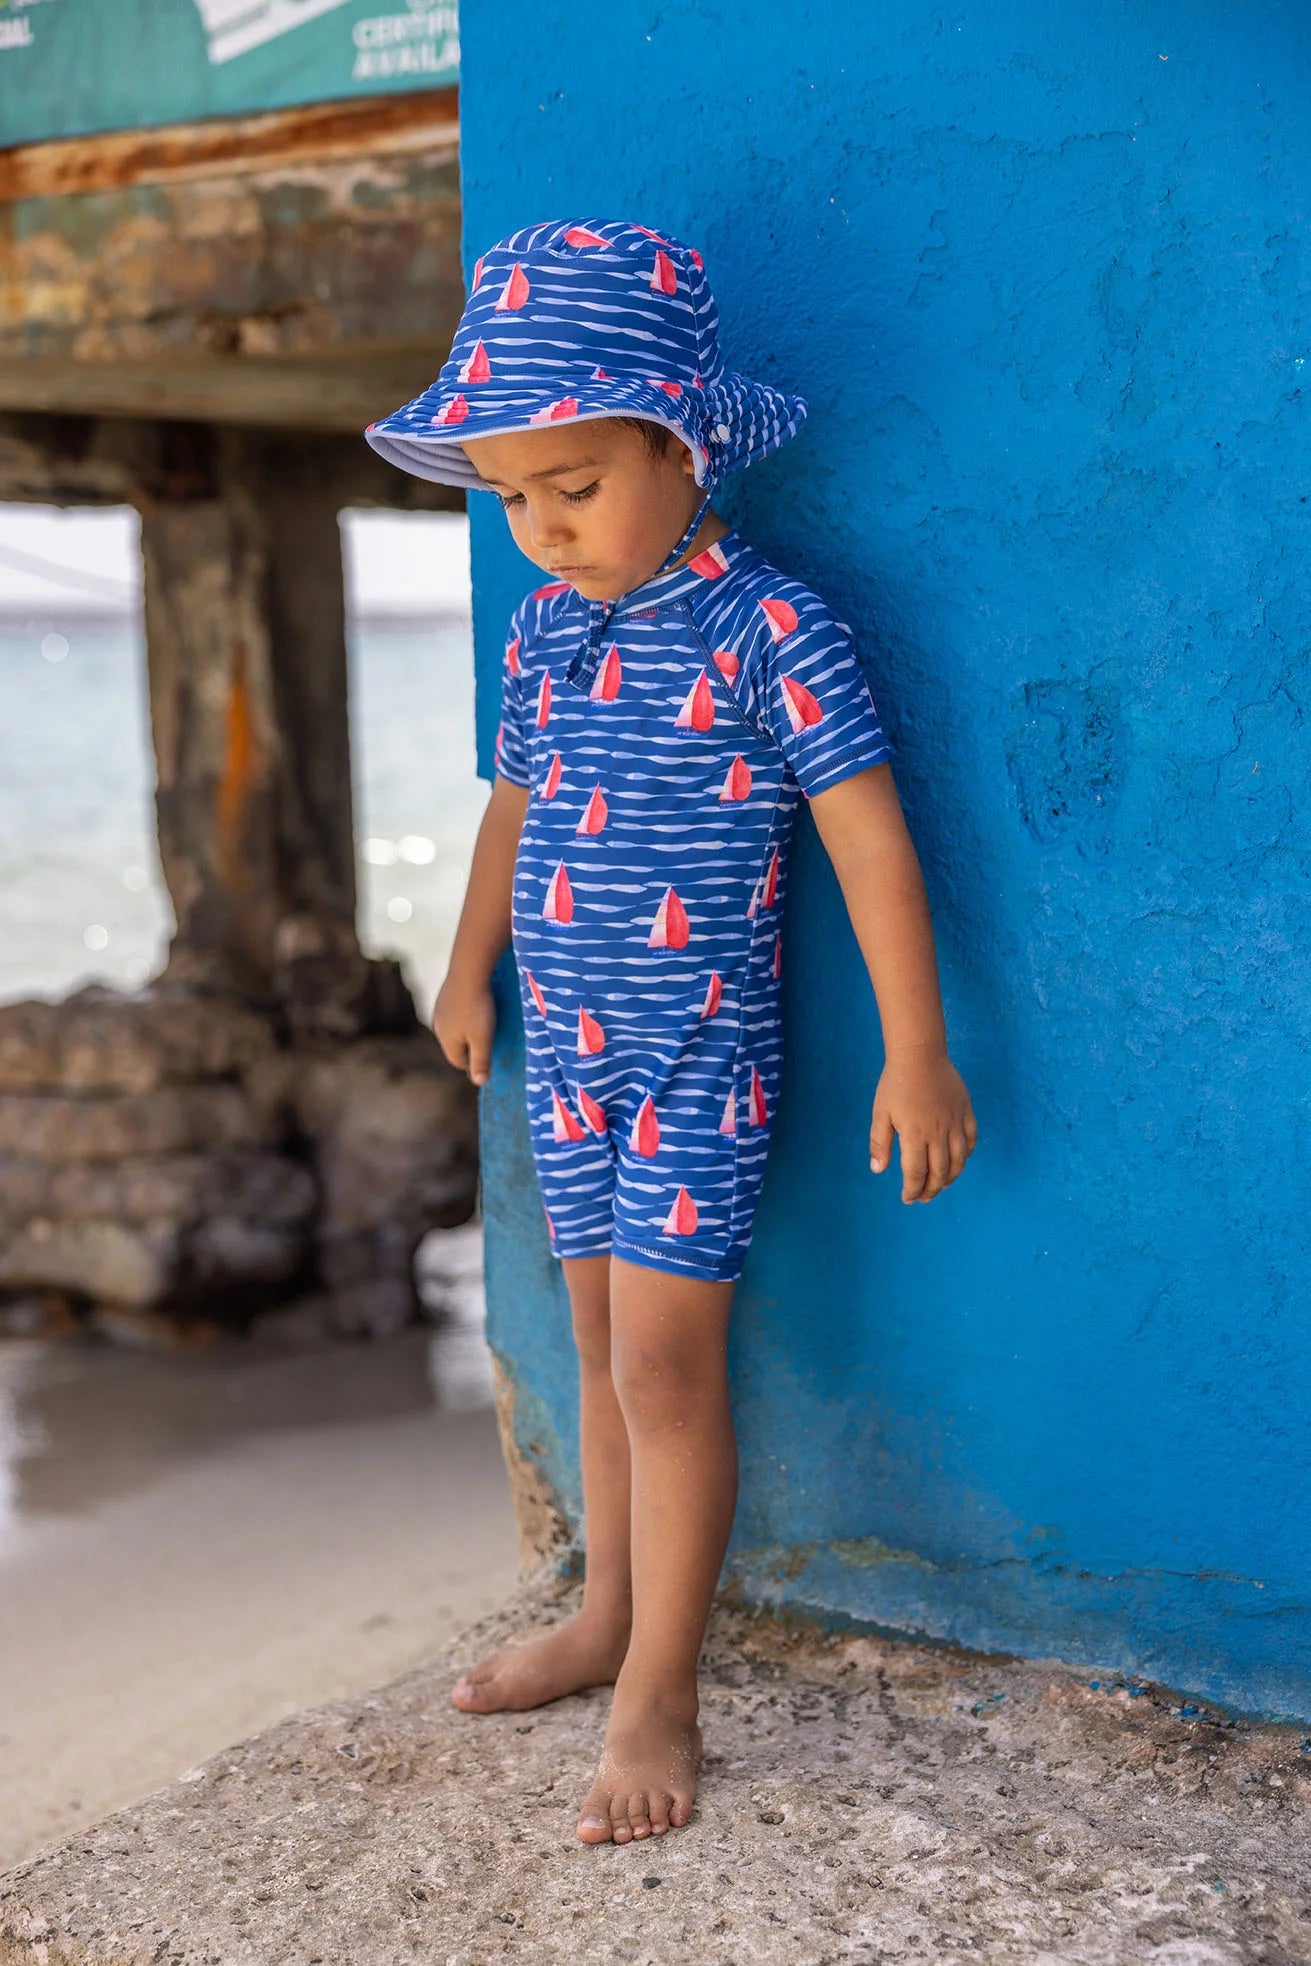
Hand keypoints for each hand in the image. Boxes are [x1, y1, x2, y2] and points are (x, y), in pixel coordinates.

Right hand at [432, 970, 497, 1086]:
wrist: (469, 970)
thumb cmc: (478, 1008)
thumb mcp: (483, 1039)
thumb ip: (481, 1061)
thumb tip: (479, 1082)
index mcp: (446, 1040)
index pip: (459, 1061)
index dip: (474, 1064)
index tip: (489, 1060)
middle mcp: (438, 1026)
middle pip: (455, 1045)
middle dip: (470, 1047)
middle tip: (490, 1042)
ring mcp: (440, 1009)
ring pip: (455, 1027)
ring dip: (468, 1029)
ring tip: (485, 1023)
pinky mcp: (445, 994)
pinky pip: (456, 1011)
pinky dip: (466, 1013)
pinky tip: (478, 1005)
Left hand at [869, 1046, 977, 1201]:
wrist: (920, 1054)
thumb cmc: (895, 1084)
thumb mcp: (880, 1114)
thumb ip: (880, 1143)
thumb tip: (878, 1170)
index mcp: (914, 1135)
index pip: (916, 1173)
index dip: (912, 1190)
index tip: (907, 1198)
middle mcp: (938, 1132)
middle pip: (939, 1172)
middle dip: (931, 1189)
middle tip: (923, 1198)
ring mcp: (955, 1122)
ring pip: (958, 1161)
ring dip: (950, 1178)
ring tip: (940, 1186)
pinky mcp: (966, 1112)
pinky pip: (970, 1140)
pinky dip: (965, 1156)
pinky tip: (957, 1162)